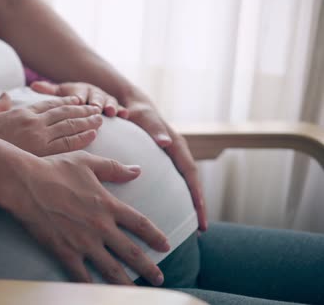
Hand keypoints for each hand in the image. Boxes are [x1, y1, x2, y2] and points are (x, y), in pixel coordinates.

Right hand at [0, 93, 102, 155]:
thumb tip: (5, 95)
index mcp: (22, 112)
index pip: (49, 105)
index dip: (66, 101)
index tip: (77, 99)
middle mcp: (34, 122)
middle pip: (64, 113)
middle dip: (82, 109)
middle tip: (95, 108)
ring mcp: (39, 136)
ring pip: (69, 125)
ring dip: (86, 121)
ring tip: (99, 118)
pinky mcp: (42, 152)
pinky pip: (67, 143)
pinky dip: (81, 137)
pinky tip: (92, 134)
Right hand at [9, 151, 168, 284]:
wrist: (25, 183)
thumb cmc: (54, 168)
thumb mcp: (87, 162)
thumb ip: (114, 167)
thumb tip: (138, 170)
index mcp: (108, 204)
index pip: (140, 224)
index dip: (156, 236)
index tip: (166, 246)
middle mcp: (100, 226)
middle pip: (132, 252)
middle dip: (149, 268)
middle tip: (160, 278)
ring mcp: (83, 242)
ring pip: (112, 269)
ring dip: (128, 284)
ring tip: (138, 294)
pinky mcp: (65, 252)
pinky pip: (83, 276)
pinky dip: (93, 287)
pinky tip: (100, 295)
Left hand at [30, 81, 127, 117]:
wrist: (92, 97)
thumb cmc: (74, 97)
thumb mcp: (62, 92)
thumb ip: (49, 90)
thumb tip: (33, 85)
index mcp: (80, 90)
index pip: (79, 93)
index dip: (79, 97)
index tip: (78, 100)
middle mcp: (94, 94)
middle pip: (95, 97)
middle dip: (96, 102)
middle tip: (95, 108)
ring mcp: (106, 100)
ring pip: (109, 102)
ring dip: (110, 106)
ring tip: (110, 111)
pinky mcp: (116, 107)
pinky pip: (121, 109)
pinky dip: (123, 111)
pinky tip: (125, 115)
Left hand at [120, 86, 207, 230]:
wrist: (131, 103)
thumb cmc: (135, 110)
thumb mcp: (143, 116)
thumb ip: (153, 128)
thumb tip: (165, 142)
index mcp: (176, 144)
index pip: (190, 174)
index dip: (197, 196)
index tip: (200, 218)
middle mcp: (178, 151)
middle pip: (192, 182)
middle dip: (198, 205)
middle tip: (201, 229)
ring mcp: (172, 156)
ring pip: (185, 183)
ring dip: (190, 203)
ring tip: (192, 226)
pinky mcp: (164, 159)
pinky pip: (175, 180)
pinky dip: (178, 195)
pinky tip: (174, 211)